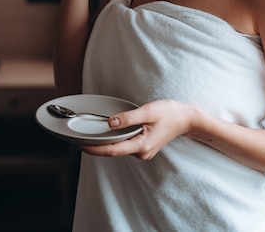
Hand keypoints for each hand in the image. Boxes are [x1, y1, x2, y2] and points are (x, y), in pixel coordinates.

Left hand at [80, 99, 195, 159]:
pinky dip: (116, 140)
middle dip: (97, 147)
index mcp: (141, 145)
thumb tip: (110, 122)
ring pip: (120, 149)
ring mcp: (143, 152)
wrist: (186, 118)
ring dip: (106, 143)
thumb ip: (128, 118)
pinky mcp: (144, 148)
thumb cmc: (169, 113)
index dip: (94, 149)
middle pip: (113, 151)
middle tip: (79, 140)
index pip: (112, 150)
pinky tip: (110, 133)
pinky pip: (126, 145)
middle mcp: (141, 153)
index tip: (80, 146)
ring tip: (91, 135)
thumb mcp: (148, 111)